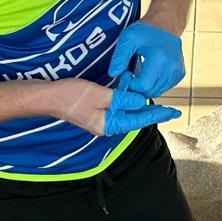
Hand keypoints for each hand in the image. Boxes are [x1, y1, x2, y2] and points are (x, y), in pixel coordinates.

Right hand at [58, 76, 181, 136]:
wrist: (49, 96)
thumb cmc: (71, 96)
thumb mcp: (100, 95)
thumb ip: (122, 99)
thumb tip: (141, 101)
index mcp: (109, 125)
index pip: (138, 120)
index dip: (156, 114)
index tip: (172, 111)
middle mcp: (107, 125)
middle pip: (134, 120)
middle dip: (152, 114)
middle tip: (171, 109)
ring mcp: (101, 120)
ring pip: (127, 115)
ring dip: (141, 109)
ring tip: (158, 105)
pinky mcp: (96, 112)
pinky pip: (117, 109)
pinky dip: (128, 104)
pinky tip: (135, 98)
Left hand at [108, 21, 184, 97]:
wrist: (166, 23)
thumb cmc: (146, 30)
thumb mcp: (128, 39)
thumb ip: (119, 57)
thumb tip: (113, 74)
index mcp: (160, 58)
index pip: (143, 86)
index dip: (131, 84)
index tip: (126, 74)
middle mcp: (172, 67)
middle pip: (151, 92)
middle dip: (138, 88)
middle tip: (131, 75)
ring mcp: (177, 72)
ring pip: (157, 92)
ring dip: (146, 86)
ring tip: (141, 72)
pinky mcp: (179, 74)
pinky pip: (164, 88)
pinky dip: (154, 84)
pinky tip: (150, 72)